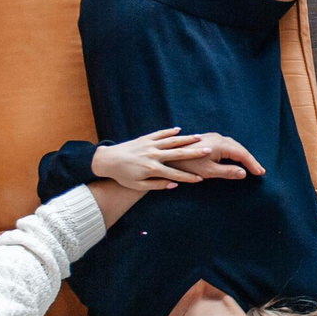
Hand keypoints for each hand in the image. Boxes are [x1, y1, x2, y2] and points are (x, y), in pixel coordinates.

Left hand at [92, 128, 216, 192]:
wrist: (107, 160)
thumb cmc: (123, 176)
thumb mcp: (138, 185)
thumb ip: (157, 185)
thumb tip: (175, 184)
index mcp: (152, 169)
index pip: (175, 174)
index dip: (189, 177)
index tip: (201, 179)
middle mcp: (153, 155)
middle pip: (178, 154)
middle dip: (194, 153)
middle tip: (209, 151)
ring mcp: (149, 144)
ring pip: (171, 141)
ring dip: (186, 139)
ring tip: (200, 137)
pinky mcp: (145, 138)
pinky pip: (160, 133)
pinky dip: (169, 131)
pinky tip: (179, 130)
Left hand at [170, 131, 263, 182]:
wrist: (168, 156)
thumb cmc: (186, 165)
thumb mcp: (208, 172)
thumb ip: (227, 172)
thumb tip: (244, 173)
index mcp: (220, 144)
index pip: (242, 154)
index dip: (252, 164)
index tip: (260, 173)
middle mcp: (218, 137)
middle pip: (239, 148)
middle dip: (249, 159)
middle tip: (259, 170)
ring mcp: (211, 136)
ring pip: (232, 145)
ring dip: (242, 155)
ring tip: (249, 165)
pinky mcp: (206, 138)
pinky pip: (225, 144)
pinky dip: (234, 152)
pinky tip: (235, 157)